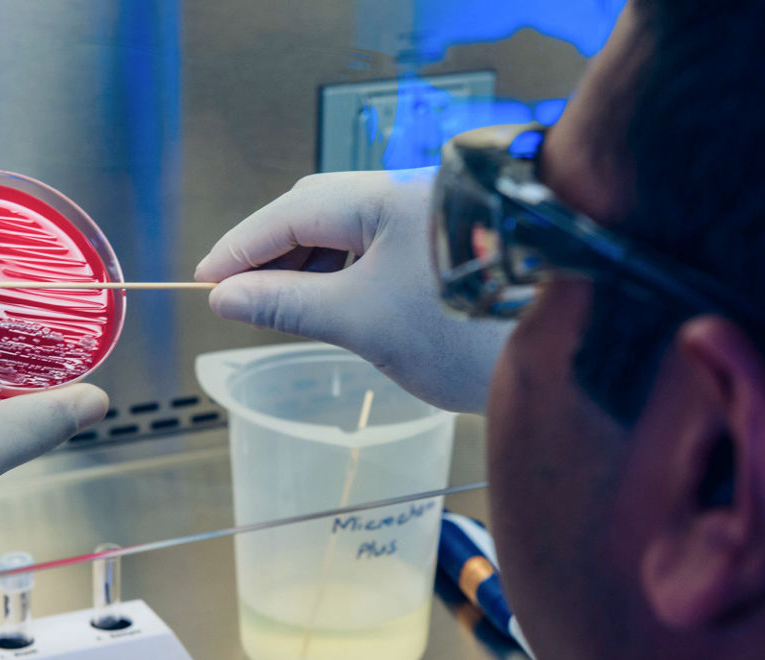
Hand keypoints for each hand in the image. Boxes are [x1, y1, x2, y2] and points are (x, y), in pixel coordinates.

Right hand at [195, 169, 511, 413]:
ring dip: (308, 270)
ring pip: (349, 236)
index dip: (241, 248)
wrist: (561, 357)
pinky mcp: (446, 251)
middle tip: (235, 300)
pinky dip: (344, 279)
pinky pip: (378, 254)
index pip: (291, 212)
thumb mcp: (361, 321)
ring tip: (276, 310)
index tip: (203, 281)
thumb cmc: (468, 335)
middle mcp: (410, 197)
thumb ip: (287, 304)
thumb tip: (226, 296)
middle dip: (272, 256)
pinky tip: (327, 307)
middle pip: (318, 214)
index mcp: (387, 197)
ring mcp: (431, 223)